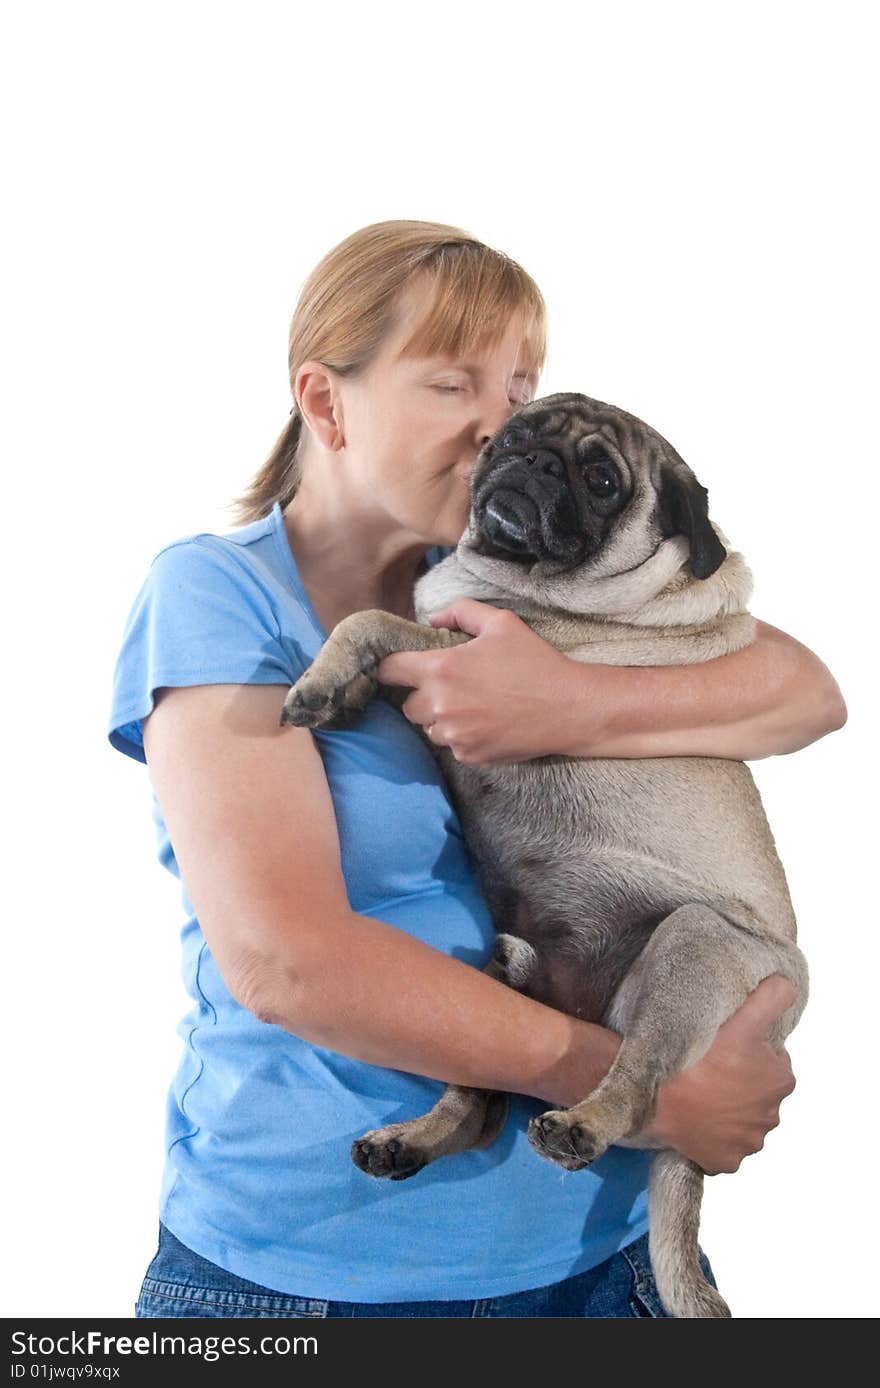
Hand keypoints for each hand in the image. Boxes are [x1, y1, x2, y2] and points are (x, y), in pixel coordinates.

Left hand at [375, 599, 582, 763]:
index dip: (389, 666)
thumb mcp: (500, 623)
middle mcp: (440, 706)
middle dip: (423, 696)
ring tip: (474, 705)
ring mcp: (454, 736)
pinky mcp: (469, 756)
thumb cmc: (534, 662)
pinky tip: (489, 723)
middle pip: (407, 705)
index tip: (398, 667)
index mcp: (441, 670)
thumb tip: (431, 620)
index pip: (389, 670)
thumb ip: (460, 613)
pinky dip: (463, 736)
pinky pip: (452, 746)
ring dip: (442, 718)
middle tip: (453, 686)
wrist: (568, 709)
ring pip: (429, 728)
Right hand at [642, 974, 798, 1174]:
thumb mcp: (741, 1020)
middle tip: (709, 1070)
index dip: (747, 1054)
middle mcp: (771, 1117)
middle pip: (756, 1093)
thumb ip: (771, 998)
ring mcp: (748, 1143)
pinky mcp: (726, 1162)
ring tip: (700, 1094)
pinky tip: (697, 1121)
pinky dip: (713, 1138)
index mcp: (781, 1081)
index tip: (724, 1050)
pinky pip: (723, 1149)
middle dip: (739, 1084)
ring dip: (727, 1112)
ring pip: (741, 1122)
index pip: (770, 1062)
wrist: (658, 1099)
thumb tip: (788, 983)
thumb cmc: (700, 1059)